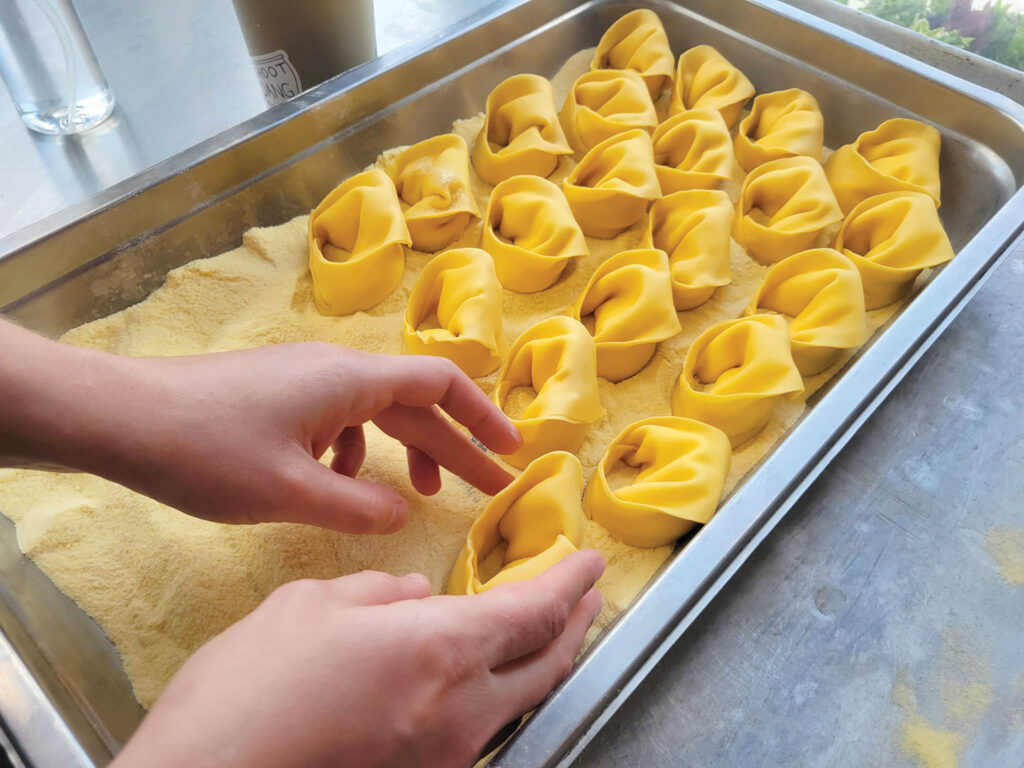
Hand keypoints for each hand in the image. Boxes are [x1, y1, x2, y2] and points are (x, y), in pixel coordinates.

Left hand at [0, 321, 520, 532]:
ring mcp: (303, 380)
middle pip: (413, 404)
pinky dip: (355, 453)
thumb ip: (358, 506)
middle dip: (455, 447)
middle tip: (490, 490)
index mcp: (350, 381)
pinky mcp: (277, 395)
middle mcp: (334, 370)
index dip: (482, 417)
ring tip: (419, 495)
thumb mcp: (290, 491)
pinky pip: (337, 420)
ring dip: (405, 452)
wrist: (119, 417)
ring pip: (375, 414)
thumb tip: (402, 512)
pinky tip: (338, 484)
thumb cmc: (206, 450)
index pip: (439, 385)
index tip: (511, 452)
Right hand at [111, 550, 604, 767]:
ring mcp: (445, 755)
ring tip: (546, 631)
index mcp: (440, 649)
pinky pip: (480, 730)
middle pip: (548, 662)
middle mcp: (460, 709)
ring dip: (544, 660)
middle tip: (587, 596)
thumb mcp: (310, 606)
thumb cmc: (250, 690)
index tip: (590, 562)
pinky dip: (500, 695)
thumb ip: (378, 593)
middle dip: (576, 623)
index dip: (570, 582)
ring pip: (520, 702)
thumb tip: (415, 593)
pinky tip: (481, 679)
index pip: (535, 610)